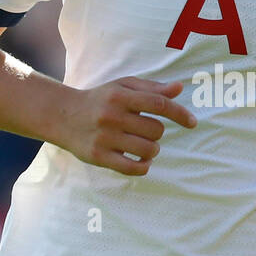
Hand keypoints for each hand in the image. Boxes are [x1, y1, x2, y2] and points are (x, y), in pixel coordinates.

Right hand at [54, 77, 196, 175]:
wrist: (62, 116)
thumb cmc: (101, 99)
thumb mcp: (123, 87)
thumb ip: (152, 88)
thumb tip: (179, 88)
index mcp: (120, 96)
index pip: (159, 104)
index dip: (180, 114)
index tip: (192, 123)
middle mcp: (112, 116)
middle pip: (156, 130)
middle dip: (158, 132)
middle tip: (147, 131)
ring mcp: (104, 137)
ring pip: (148, 149)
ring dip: (152, 150)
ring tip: (144, 146)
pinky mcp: (98, 156)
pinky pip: (133, 168)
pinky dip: (144, 166)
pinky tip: (141, 160)